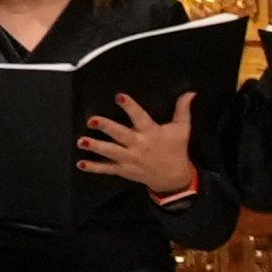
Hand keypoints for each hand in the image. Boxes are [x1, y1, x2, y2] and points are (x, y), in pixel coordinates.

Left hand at [79, 93, 206, 199]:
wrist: (174, 178)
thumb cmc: (176, 150)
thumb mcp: (182, 129)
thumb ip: (183, 110)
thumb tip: (190, 93)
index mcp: (151, 133)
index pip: (140, 117)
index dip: (130, 106)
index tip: (119, 96)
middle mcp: (139, 145)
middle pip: (120, 135)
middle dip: (106, 127)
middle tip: (92, 121)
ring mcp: (130, 159)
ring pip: (111, 152)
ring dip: (96, 147)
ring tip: (82, 141)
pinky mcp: (124, 170)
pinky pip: (107, 169)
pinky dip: (94, 167)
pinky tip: (81, 164)